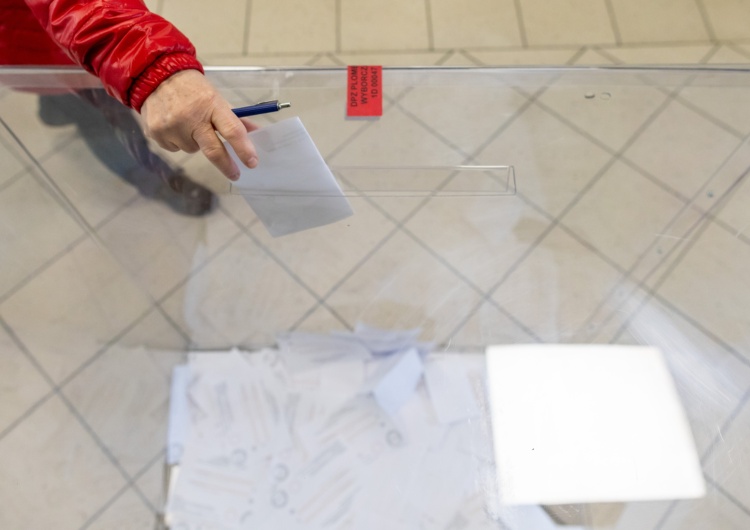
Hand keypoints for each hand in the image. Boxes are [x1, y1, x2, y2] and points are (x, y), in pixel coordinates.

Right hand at [140, 69, 258, 180]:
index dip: (244, 149)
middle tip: (235, 174)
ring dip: (196, 143)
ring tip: (187, 123)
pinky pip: (176, 148)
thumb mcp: (215, 98)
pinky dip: (179, 141)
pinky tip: (173, 125)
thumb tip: (256, 133)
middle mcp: (191, 117)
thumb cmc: (192, 89)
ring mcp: (172, 127)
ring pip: (193, 150)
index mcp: (211, 104)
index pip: (232, 130)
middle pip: (214, 151)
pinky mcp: (157, 134)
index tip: (252, 163)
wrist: (155, 75)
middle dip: (227, 165)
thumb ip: (234, 118)